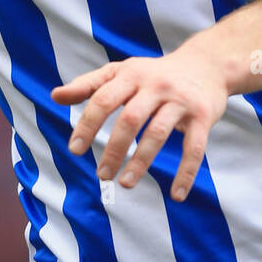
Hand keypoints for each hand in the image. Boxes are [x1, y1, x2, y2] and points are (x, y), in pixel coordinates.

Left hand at [51, 44, 228, 199]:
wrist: (207, 65)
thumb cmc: (155, 73)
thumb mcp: (122, 72)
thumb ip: (89, 85)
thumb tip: (54, 96)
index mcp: (131, 75)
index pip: (104, 99)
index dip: (88, 124)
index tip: (75, 150)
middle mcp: (156, 85)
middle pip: (130, 119)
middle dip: (113, 149)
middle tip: (101, 174)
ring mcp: (180, 101)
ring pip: (158, 134)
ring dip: (141, 162)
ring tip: (125, 183)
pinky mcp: (203, 116)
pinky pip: (195, 148)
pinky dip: (186, 173)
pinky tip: (176, 196)